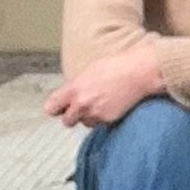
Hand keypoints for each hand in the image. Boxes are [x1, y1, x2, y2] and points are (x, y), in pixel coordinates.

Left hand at [46, 38, 168, 128]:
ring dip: (89, 117)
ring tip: (100, 103)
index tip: (58, 107)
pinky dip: (102, 118)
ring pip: (84, 123)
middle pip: (67, 121)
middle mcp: (82, 103)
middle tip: (81, 107)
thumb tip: (67, 96)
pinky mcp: (108, 120)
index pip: (51, 107)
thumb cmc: (115, 66)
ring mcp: (95, 113)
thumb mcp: (88, 71)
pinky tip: (110, 105)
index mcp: (74, 88)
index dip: (55, 108)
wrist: (138, 72)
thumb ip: (75, 86)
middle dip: (72, 115)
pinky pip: (99, 124)